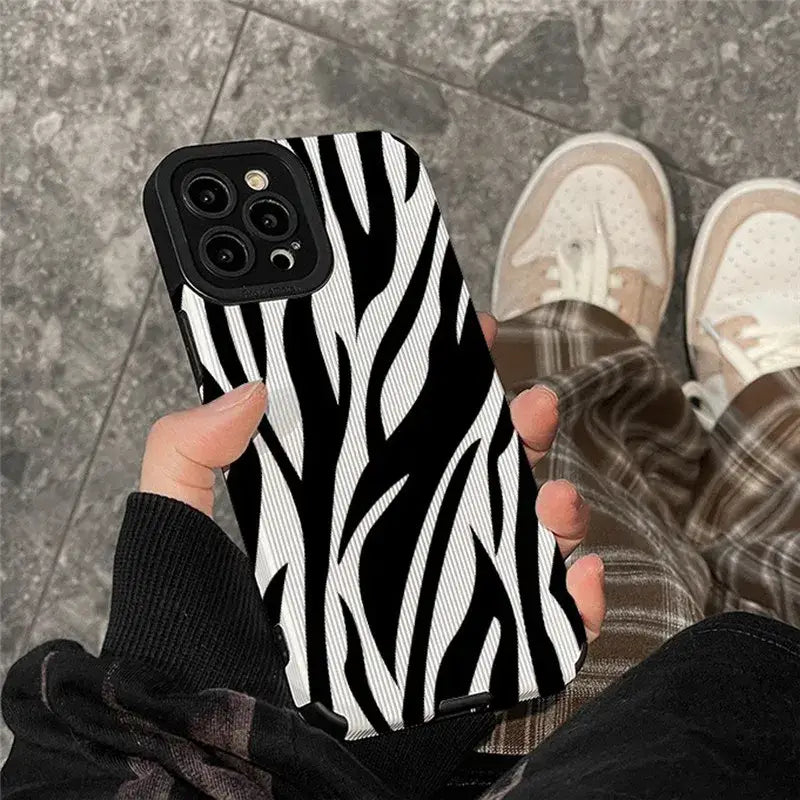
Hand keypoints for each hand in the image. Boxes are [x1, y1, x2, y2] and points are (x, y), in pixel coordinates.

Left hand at [140, 314, 603, 643]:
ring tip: (555, 496)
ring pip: (516, 542)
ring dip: (553, 509)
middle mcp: (394, 550)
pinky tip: (581, 576)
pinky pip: (541, 628)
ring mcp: (434, 604)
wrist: (234, 761)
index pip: (401, 434)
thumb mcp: (177, 532)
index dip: (441, 384)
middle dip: (514, 432)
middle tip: (529, 406)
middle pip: (473, 477)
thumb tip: (244, 389)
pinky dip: (577, 602)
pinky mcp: (468, 665)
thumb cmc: (195, 647)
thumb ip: (186, 453)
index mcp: (343, 510)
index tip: (470, 337)